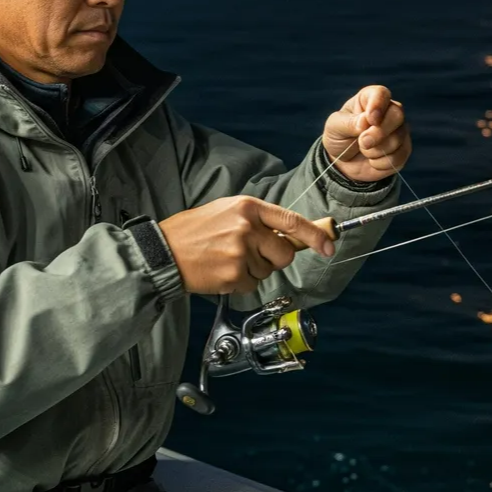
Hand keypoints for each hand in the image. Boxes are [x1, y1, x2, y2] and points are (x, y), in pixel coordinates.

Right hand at [159, 196, 334, 294]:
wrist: (163, 251)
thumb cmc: (194, 232)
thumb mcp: (227, 212)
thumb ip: (258, 221)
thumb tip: (290, 237)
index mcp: (248, 207)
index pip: (291, 221)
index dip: (314, 235)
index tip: (329, 245)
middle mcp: (247, 227)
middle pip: (285, 253)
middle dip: (276, 260)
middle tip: (253, 256)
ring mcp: (240, 251)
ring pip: (267, 271)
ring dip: (252, 271)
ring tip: (226, 260)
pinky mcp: (233, 274)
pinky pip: (251, 285)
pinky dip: (239, 283)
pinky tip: (220, 272)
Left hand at [322, 84, 411, 183]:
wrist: (343, 163)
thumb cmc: (338, 137)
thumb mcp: (334, 127)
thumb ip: (348, 122)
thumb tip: (365, 121)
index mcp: (369, 99)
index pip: (381, 94)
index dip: (378, 105)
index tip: (370, 119)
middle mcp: (388, 111)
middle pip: (397, 115)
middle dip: (379, 133)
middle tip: (363, 142)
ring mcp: (398, 130)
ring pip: (398, 138)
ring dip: (376, 150)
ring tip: (364, 150)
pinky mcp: (403, 149)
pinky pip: (399, 156)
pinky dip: (381, 163)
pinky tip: (372, 161)